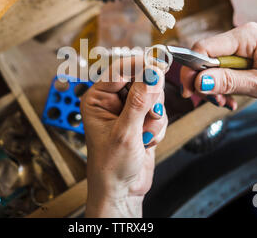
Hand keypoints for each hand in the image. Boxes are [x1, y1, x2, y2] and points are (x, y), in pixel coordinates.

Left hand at [80, 58, 166, 216]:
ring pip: (154, 96)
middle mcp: (112, 100)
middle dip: (149, 102)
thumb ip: (139, 102)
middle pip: (141, 80)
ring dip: (154, 118)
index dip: (140, 66)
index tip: (159, 65)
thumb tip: (152, 74)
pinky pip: (159, 111)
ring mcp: (128, 110)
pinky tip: (146, 142)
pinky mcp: (141, 119)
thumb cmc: (111, 166)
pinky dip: (157, 127)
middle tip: (148, 117)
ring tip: (143, 136)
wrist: (121, 190)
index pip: (120, 70)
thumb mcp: (125, 133)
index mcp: (98, 98)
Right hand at [180, 22, 256, 106]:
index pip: (203, 49)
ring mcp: (243, 43)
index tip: (189, 93)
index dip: (191, 71)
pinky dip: (224, 83)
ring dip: (214, 86)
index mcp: (246, 37)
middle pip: (205, 57)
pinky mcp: (245, 52)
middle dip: (203, 82)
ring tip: (227, 103)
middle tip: (214, 103)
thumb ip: (230, 82)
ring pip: (213, 64)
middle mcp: (241, 35)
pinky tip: (232, 97)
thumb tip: (198, 82)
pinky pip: (224, 66)